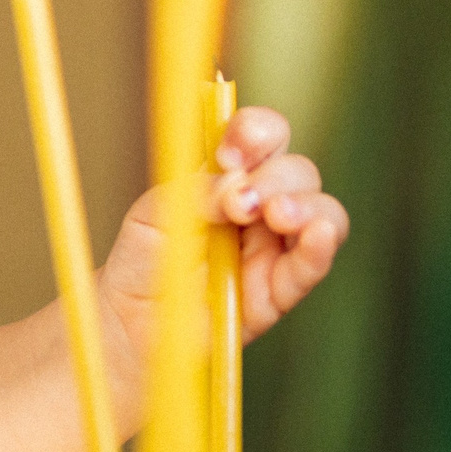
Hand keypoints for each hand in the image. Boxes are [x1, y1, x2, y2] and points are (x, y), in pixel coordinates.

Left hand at [100, 105, 349, 372]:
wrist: (128, 318)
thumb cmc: (141, 257)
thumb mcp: (154, 212)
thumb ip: (194, 191)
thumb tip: (235, 183)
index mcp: (231, 176)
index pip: (263, 138)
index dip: (257, 133)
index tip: (229, 152)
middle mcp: (263, 206)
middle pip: (297, 172)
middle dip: (274, 177)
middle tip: (239, 202)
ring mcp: (275, 248)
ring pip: (321, 213)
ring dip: (305, 206)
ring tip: (276, 214)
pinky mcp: (278, 291)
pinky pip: (311, 267)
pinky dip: (319, 248)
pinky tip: (316, 234)